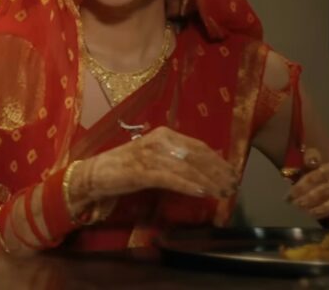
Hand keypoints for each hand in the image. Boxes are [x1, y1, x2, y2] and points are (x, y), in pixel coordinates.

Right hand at [73, 126, 237, 206]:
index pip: (198, 147)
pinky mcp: (140, 171)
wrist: (94, 174)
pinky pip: (169, 178)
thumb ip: (176, 160)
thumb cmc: (125, 167)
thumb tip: (205, 168)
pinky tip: (201, 193)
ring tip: (223, 192)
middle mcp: (158, 140)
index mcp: (164, 135)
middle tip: (234, 186)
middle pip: (196, 156)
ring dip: (208, 181)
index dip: (218, 160)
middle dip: (218, 172)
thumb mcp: (155, 159)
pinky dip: (187, 185)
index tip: (234, 173)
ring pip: (186, 168)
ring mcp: (149, 155)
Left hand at [287, 147, 328, 229]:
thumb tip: (305, 165)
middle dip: (310, 198)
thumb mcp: (316, 171)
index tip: (290, 195)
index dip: (302, 186)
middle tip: (297, 205)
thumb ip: (307, 167)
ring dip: (324, 208)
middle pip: (326, 189)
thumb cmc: (327, 183)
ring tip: (311, 214)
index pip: (316, 175)